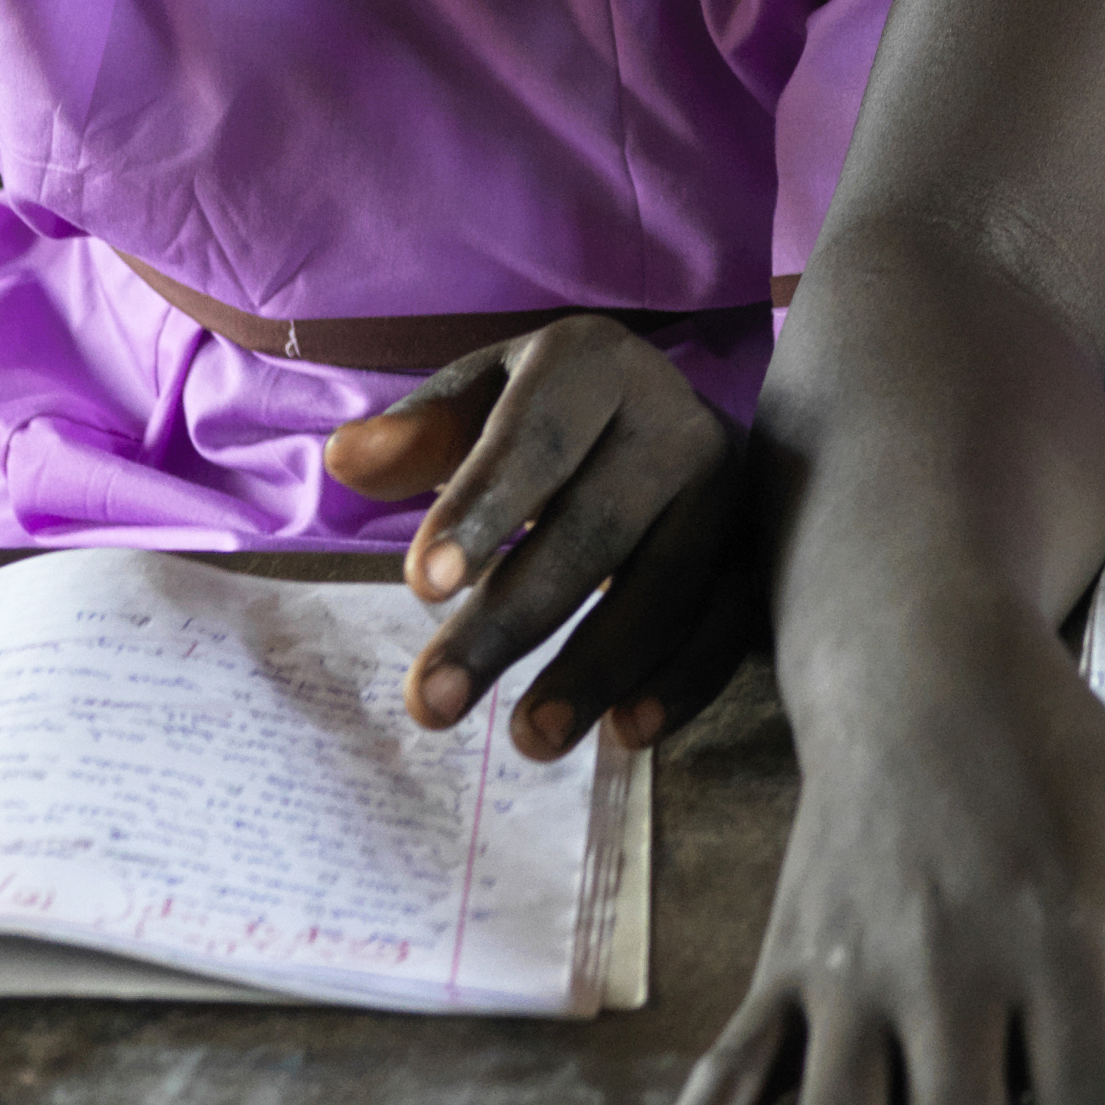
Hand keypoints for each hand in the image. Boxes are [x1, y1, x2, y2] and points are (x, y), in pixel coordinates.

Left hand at [322, 319, 755, 758]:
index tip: (419, 589)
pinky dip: (681, 683)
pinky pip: (728, 624)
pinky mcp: (757, 551)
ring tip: (525, 740)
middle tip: (430, 704)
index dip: (482, 509)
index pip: (536, 437)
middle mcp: (676, 417)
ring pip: (667, 585)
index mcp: (593, 364)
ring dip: (594, 670)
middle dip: (510, 621)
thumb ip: (419, 436)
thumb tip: (348, 460)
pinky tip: (623, 732)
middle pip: (596, 526)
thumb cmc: (545, 419)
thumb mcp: (478, 405)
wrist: (661, 420)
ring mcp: (728, 488)